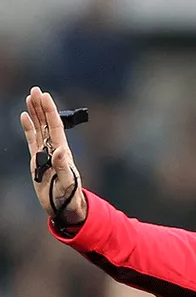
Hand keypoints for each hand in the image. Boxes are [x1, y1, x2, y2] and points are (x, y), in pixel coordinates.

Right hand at [21, 86, 86, 225]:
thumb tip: (61, 150)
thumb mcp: (67, 181)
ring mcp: (45, 153)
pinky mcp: (37, 159)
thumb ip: (64, 166)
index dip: (50, 111)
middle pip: (46, 123)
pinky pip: (32, 140)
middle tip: (36, 90)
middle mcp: (54, 148)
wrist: (63, 205)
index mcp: (63, 151)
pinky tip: (24, 117)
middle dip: (42, 106)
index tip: (45, 96)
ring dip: (35, 113)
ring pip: (39, 128)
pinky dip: (28, 128)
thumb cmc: (69, 195)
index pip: (55, 126)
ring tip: (30, 98)